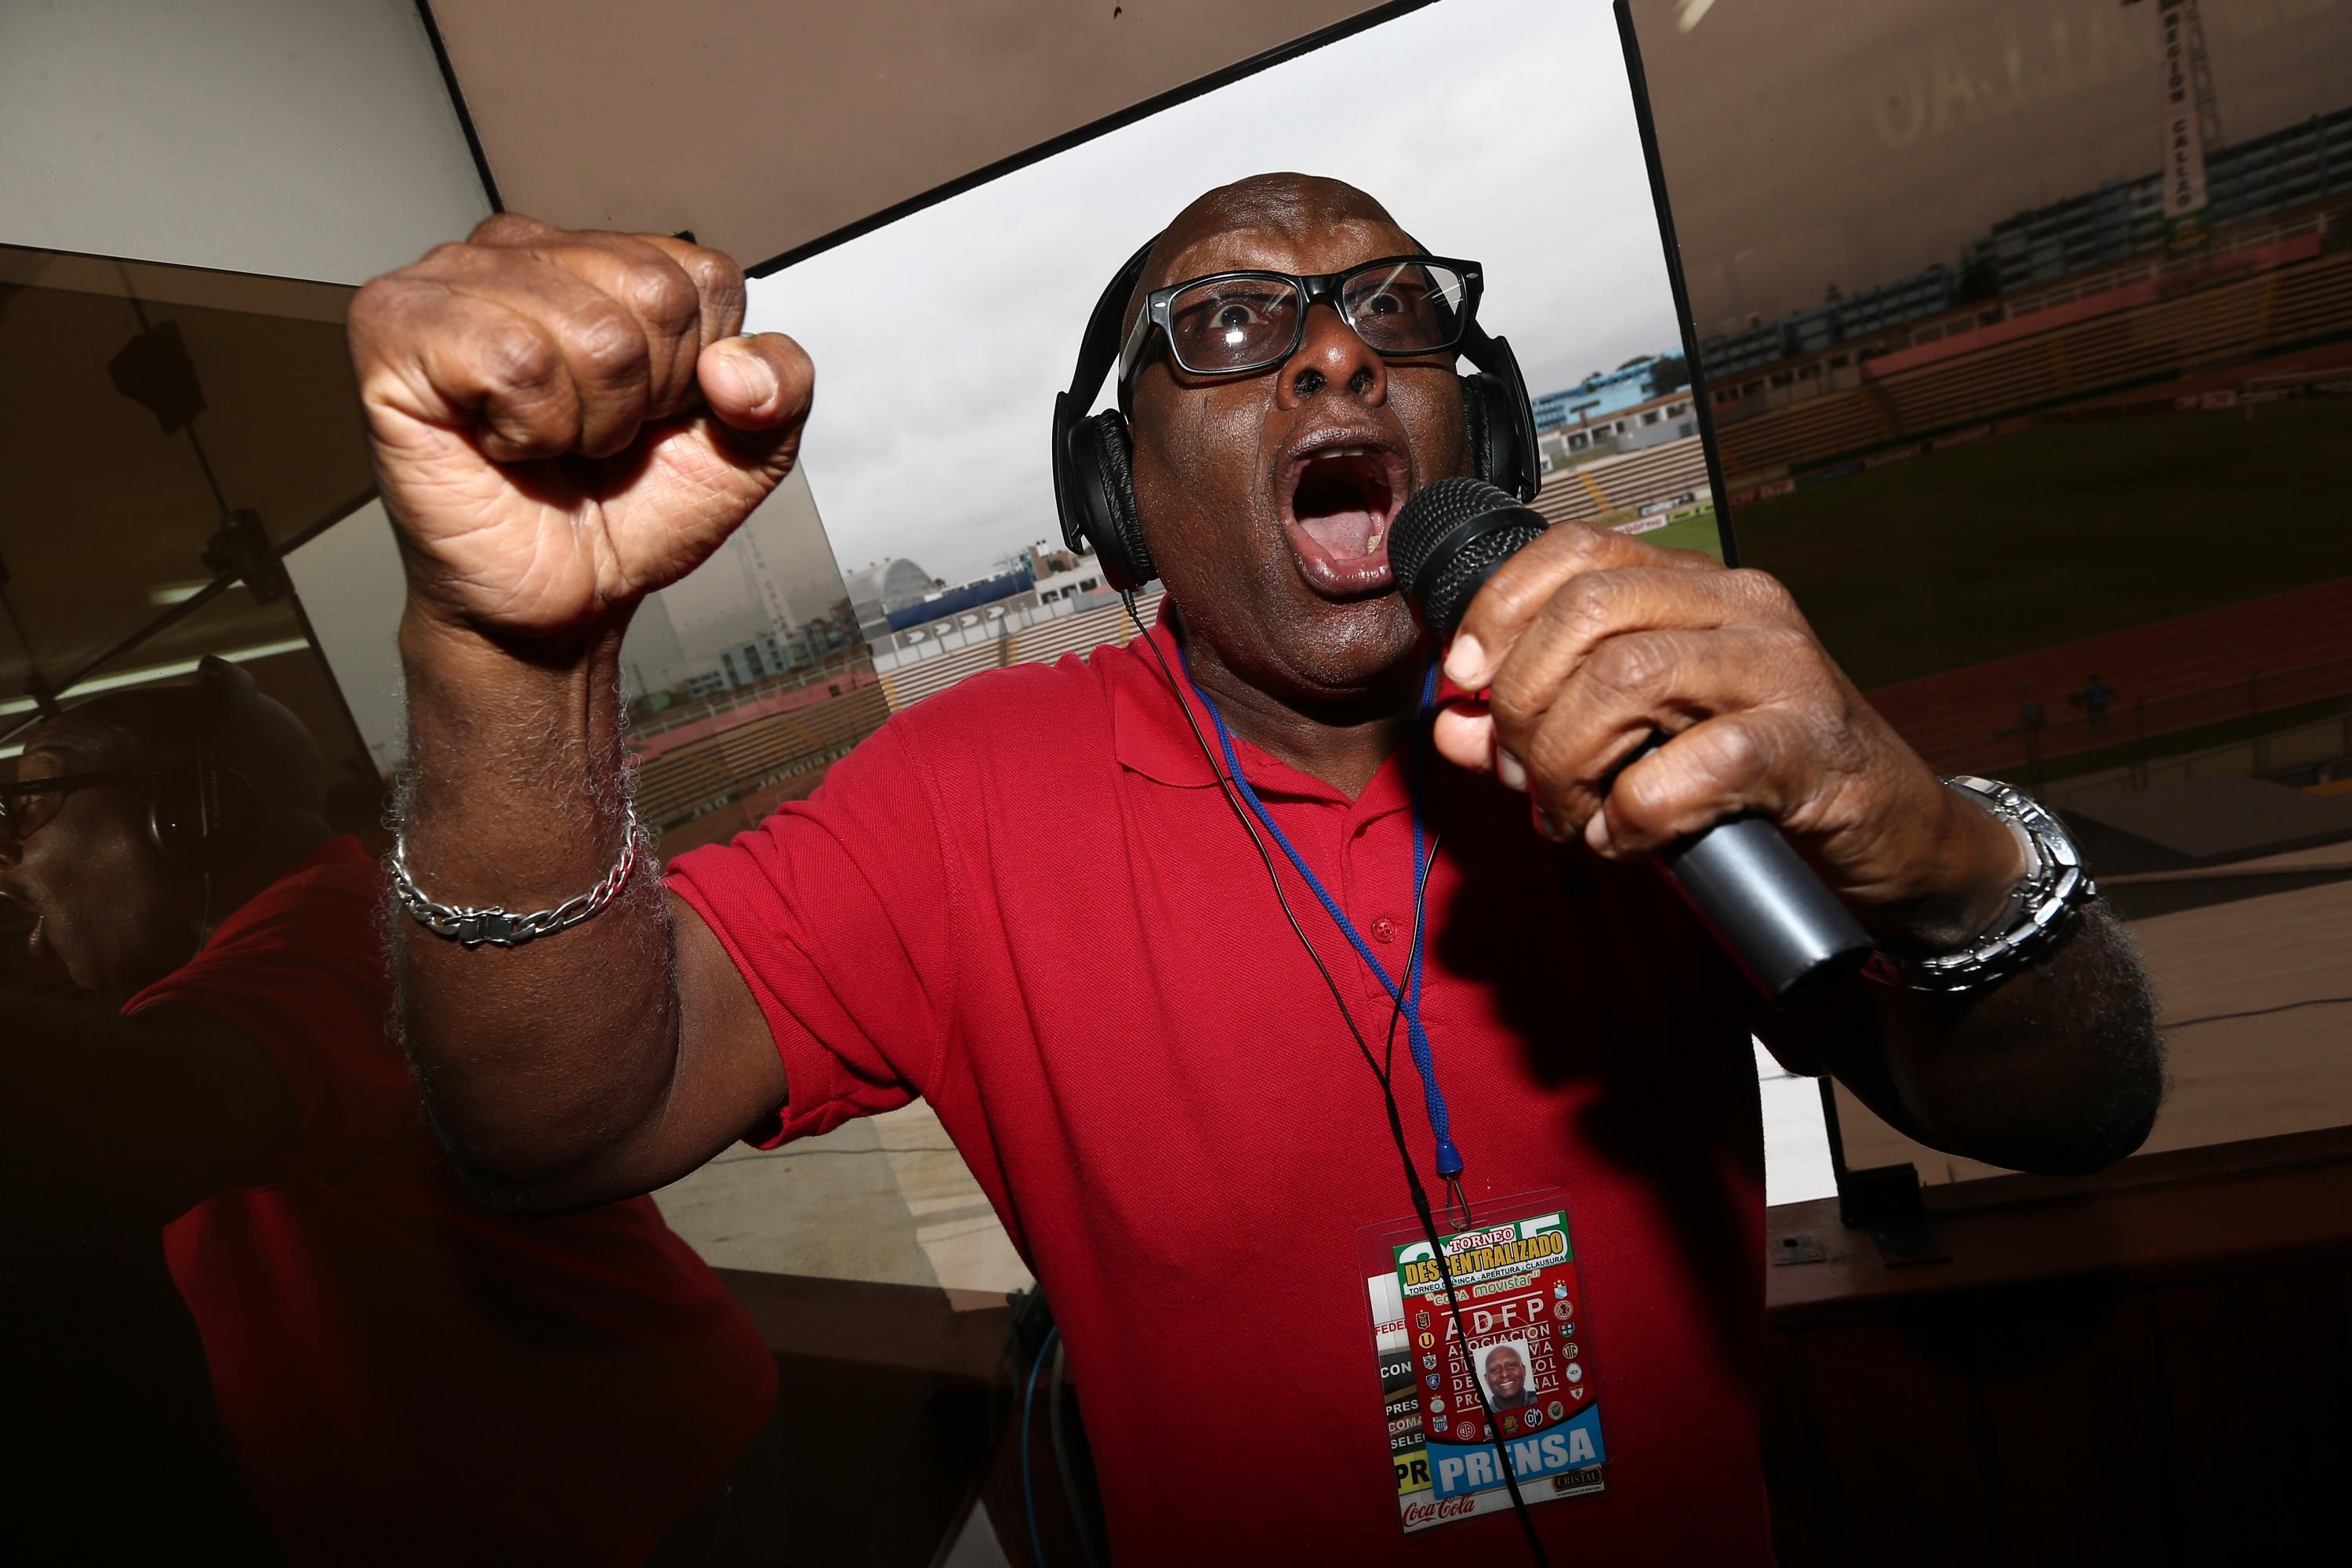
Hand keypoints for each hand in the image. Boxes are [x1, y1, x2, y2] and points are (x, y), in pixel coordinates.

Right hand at [349, 215, 812, 641]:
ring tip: (550, 440)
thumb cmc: (629, 512)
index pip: (701, 276)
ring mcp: (451, 279)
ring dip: (587, 421)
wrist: (561, 600)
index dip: (696, 372)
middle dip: (644, 397)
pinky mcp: (395, 327)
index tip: (652, 417)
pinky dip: (529, 427)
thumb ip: (783, 387)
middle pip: (652, 293)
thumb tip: (737, 365)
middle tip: (595, 437)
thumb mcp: (745, 450)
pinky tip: (504, 441)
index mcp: (602, 257)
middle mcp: (524, 250)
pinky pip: (512, 361)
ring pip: (589, 330)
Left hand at [1427, 523, 2025, 950]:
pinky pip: (1694, 766)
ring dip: (1569, 762)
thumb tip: (1453, 728)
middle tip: (1524, 775)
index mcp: (1693, 588)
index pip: (1574, 552)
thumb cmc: (1759, 782)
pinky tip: (1628, 837)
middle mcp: (1739, 607)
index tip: (1466, 683)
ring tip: (1571, 815)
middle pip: (1586, 613)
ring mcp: (1780, 668)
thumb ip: (1543, 726)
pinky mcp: (1808, 745)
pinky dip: (1637, 813)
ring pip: (1626, 679)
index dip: (1499, 610)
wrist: (1889, 837)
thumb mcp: (1634, 745)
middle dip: (1525, 702)